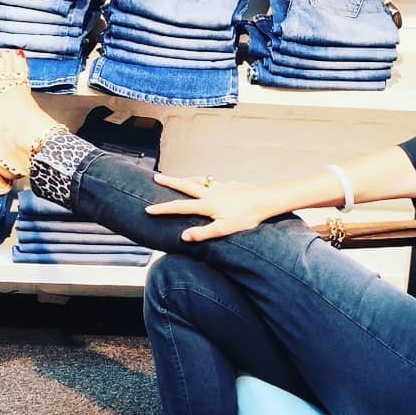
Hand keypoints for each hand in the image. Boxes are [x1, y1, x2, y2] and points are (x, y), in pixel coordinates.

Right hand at [145, 173, 275, 241]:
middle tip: (156, 177)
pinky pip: (213, 183)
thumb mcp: (224, 229)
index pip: (180, 207)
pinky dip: (206, 182)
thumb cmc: (247, 216)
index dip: (163, 209)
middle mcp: (211, 192)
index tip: (148, 209)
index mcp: (207, 204)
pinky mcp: (231, 185)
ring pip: (199, 181)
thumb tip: (183, 237)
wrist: (266, 200)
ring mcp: (221, 187)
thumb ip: (203, 233)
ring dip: (186, 179)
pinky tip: (210, 186)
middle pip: (186, 186)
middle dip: (170, 182)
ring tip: (179, 179)